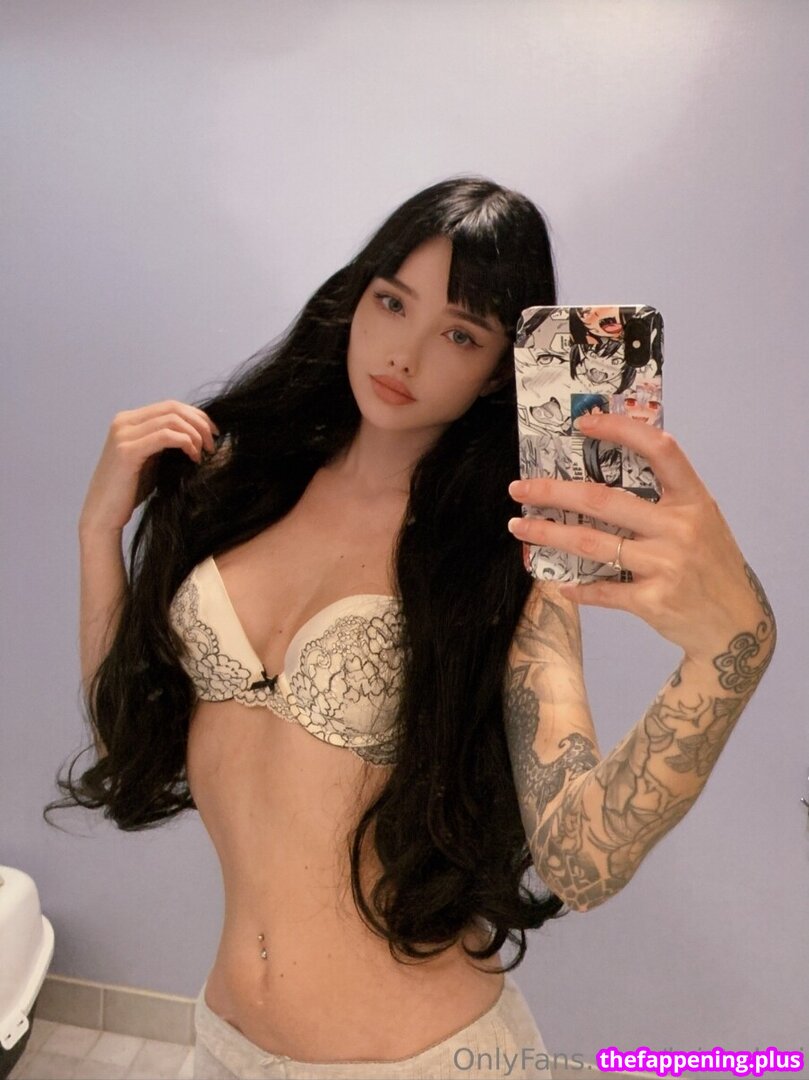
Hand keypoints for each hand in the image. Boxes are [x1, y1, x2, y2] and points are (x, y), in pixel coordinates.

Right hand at [79, 400, 218, 533]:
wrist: (104, 516)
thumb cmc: (129, 492)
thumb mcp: (152, 460)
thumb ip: (166, 444)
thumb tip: (198, 435)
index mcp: (129, 421)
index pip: (170, 406)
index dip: (196, 416)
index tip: (213, 433)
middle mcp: (124, 422)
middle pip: (173, 408)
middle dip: (199, 423)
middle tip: (213, 444)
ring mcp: (123, 434)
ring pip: (172, 420)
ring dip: (195, 434)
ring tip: (205, 453)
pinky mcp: (127, 451)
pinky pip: (166, 436)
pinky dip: (186, 442)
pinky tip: (194, 458)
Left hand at [506, 412, 774, 675]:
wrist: (736, 624)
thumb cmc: (711, 565)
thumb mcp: (702, 521)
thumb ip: (665, 499)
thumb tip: (605, 475)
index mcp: (694, 500)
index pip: (659, 450)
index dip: (622, 430)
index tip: (584, 424)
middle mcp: (680, 528)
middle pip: (603, 500)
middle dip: (553, 492)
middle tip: (519, 489)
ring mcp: (666, 565)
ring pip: (591, 543)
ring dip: (548, 533)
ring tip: (520, 527)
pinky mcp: (653, 600)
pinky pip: (602, 589)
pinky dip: (577, 588)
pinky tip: (558, 584)